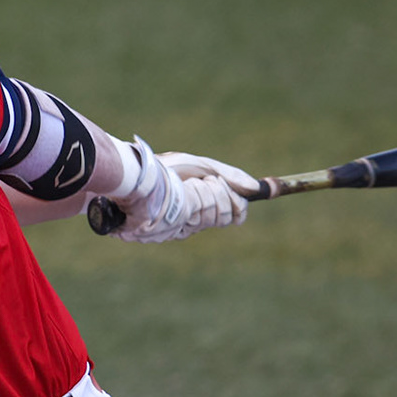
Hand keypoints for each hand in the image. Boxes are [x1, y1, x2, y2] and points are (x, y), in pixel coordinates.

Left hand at [111, 141, 257, 242]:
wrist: (139, 173)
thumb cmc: (168, 168)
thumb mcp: (202, 165)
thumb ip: (230, 175)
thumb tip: (256, 187)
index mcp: (205, 207)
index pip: (234, 215)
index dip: (238, 206)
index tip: (234, 193)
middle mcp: (196, 221)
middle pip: (224, 215)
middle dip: (219, 194)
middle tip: (205, 180)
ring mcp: (183, 228)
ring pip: (212, 217)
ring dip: (206, 195)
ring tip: (189, 184)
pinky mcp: (170, 231)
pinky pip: (195, 219)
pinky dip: (193, 200)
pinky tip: (181, 192)